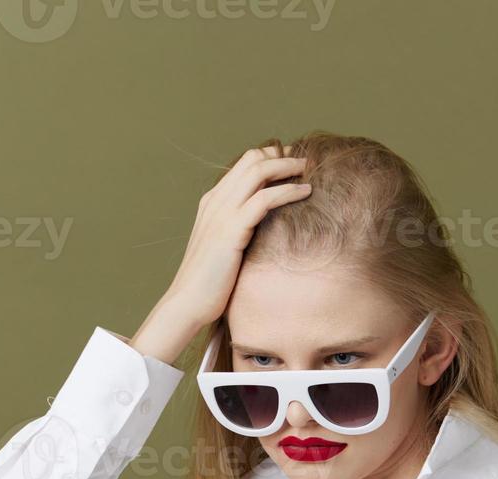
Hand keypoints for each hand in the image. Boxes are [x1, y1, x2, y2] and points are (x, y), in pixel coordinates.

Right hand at [131, 146, 310, 363]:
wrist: (187, 303)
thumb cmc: (209, 283)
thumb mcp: (224, 248)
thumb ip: (240, 231)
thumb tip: (265, 230)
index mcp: (212, 203)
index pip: (243, 165)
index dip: (269, 158)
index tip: (292, 163)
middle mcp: (216, 202)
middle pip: (251, 160)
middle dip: (281, 155)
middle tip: (304, 160)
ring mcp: (222, 214)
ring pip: (258, 172)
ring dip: (287, 166)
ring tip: (309, 169)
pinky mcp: (231, 230)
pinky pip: (264, 199)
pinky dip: (288, 190)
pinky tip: (305, 191)